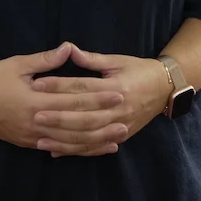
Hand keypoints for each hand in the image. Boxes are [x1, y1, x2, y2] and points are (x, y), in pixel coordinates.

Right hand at [0, 42, 126, 155]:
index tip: (118, 93)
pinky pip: (57, 148)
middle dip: (102, 122)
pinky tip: (92, 148)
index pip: (74, 101)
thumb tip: (68, 47)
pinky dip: (77, 150)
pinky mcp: (29, 144)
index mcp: (36, 100)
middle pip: (76, 125)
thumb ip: (45, 59)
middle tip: (125, 118)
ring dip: (95, 141)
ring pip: (70, 142)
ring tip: (116, 138)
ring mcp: (33, 136)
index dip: (98, 98)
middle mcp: (37, 122)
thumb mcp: (18, 64)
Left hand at [30, 45, 172, 157]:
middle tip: (35, 116)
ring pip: (89, 136)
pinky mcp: (121, 136)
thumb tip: (68, 48)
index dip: (59, 86)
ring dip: (64, 140)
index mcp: (116, 86)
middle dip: (59, 117)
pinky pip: (95, 146)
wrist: (165, 88)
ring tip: (40, 139)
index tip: (37, 85)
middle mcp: (118, 108)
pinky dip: (76, 151)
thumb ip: (91, 58)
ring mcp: (120, 125)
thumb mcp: (116, 60)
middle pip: (84, 116)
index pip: (82, 87)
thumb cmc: (138, 70)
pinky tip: (57, 152)